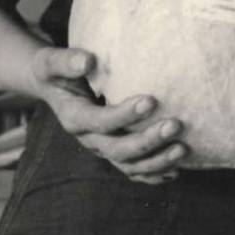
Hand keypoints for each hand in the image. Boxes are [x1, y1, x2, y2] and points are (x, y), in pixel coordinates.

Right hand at [30, 46, 185, 184]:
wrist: (54, 88)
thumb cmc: (57, 70)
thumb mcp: (52, 63)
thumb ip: (66, 61)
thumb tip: (88, 61)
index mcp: (74, 117)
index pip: (99, 122)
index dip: (123, 116)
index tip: (151, 101)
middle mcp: (88, 139)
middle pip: (117, 149)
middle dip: (147, 141)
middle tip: (175, 125)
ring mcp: (102, 149)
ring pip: (128, 165)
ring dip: (156, 161)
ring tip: (183, 149)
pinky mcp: (114, 153)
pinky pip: (134, 171)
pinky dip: (154, 174)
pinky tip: (177, 170)